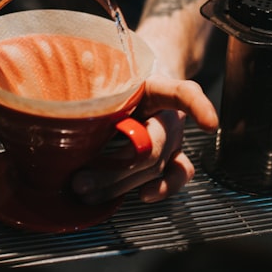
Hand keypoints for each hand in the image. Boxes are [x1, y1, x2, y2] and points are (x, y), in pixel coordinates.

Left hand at [71, 71, 218, 204]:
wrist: (141, 78)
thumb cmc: (119, 78)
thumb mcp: (104, 74)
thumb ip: (91, 86)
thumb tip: (61, 105)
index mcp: (155, 87)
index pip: (183, 93)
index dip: (197, 107)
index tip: (210, 124)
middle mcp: (169, 114)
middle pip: (152, 145)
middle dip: (114, 169)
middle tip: (78, 181)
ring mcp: (173, 137)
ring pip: (155, 166)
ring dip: (119, 184)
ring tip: (85, 192)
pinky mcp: (170, 157)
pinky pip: (176, 175)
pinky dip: (163, 189)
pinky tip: (143, 197)